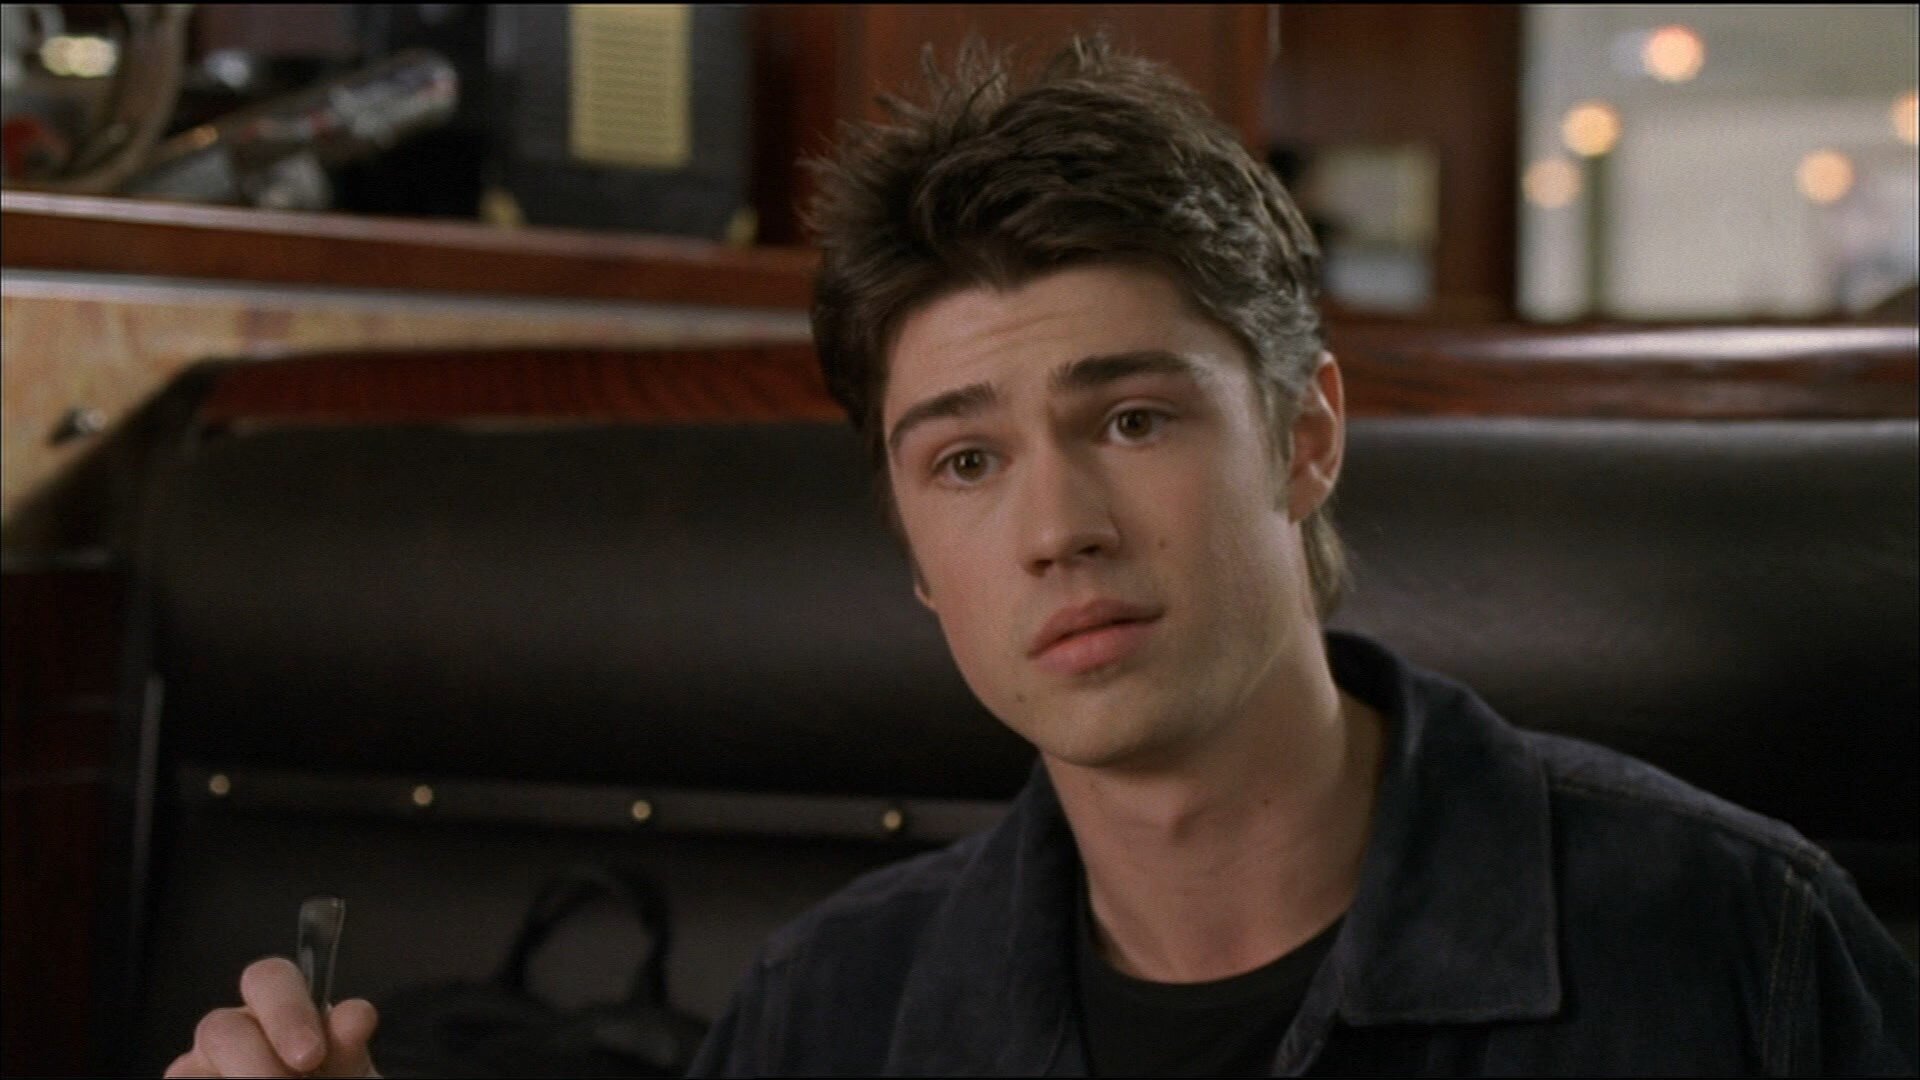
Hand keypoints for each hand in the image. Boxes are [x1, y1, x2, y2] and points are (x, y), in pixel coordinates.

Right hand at [164, 957, 379, 1077]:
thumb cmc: (333, 1078)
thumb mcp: (345, 1065)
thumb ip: (346, 1043)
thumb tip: (354, 1017)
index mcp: (279, 1005)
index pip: (268, 976)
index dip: (286, 1011)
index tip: (312, 1055)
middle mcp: (235, 1027)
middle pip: (221, 1027)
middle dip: (257, 1063)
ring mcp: (202, 1061)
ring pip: (192, 1067)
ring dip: (239, 1078)